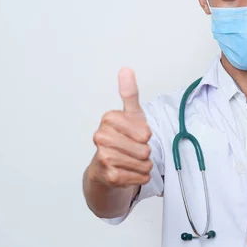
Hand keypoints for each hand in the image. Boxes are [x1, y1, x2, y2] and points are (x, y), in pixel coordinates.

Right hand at [88, 68, 152, 186]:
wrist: (105, 168)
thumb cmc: (122, 138)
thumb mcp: (130, 115)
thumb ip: (129, 93)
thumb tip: (126, 69)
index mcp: (108, 119)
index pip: (145, 132)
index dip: (145, 135)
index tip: (135, 134)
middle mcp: (101, 137)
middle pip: (144, 149)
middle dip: (145, 152)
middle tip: (132, 149)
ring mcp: (104, 157)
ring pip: (144, 163)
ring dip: (143, 165)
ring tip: (130, 160)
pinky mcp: (109, 176)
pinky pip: (140, 177)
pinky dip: (140, 176)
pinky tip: (129, 172)